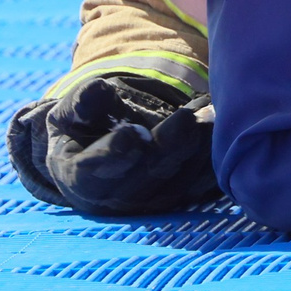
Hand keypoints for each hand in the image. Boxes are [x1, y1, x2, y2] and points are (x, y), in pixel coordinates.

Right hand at [6, 75, 220, 216]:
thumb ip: (81, 104)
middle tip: (188, 118)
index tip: (135, 133)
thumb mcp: (69, 113)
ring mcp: (147, 200)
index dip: (115, 154)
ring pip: (176, 179)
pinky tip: (221, 127)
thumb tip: (98, 89)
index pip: (94, 172)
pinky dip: (210, 154)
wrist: (94, 154)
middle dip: (168, 146)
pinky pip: (197, 179)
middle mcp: (115, 197)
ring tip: (211, 114)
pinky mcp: (175, 196)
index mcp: (80, 178)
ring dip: (196, 147)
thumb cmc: (79, 129)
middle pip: (144, 175)